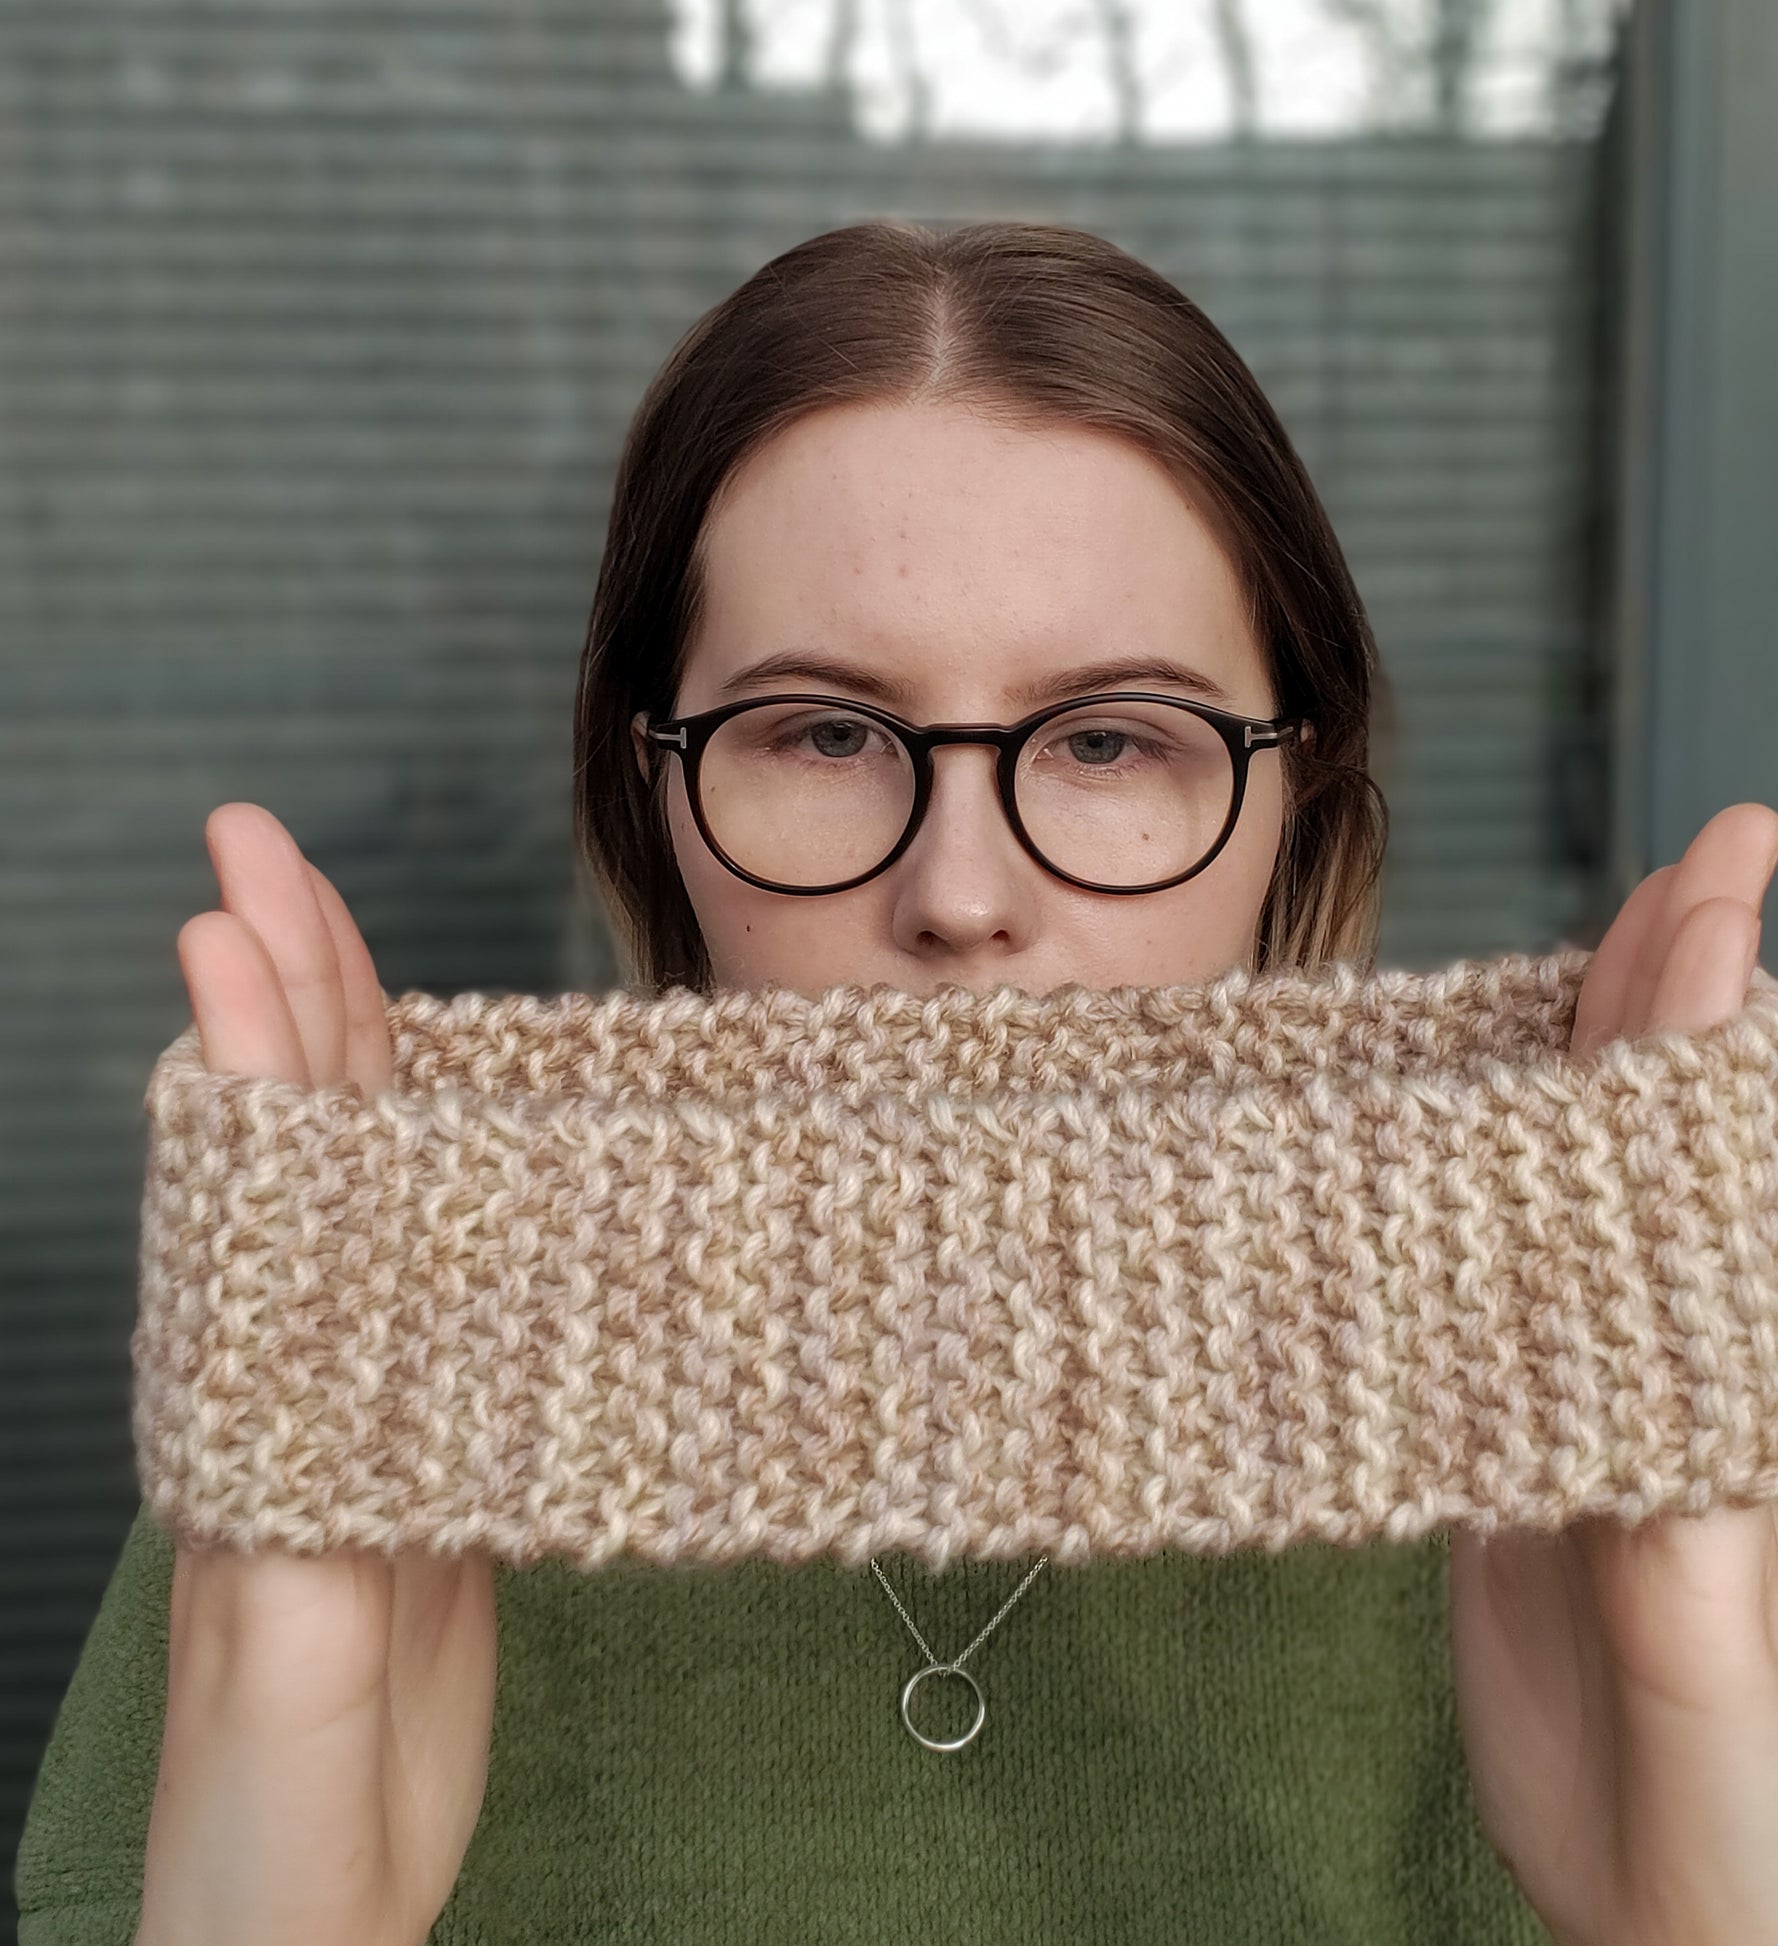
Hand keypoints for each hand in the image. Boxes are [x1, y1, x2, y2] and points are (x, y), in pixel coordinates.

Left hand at [135, 805, 496, 1945]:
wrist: (302, 1918)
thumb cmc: (268, 1823)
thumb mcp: (285, 1685)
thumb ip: (300, 1545)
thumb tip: (313, 1388)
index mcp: (244, 1414)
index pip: (256, 1183)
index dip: (253, 1040)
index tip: (237, 908)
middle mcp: (287, 1384)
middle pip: (295, 1149)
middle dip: (282, 992)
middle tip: (267, 853)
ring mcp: (350, 1408)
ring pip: (354, 1195)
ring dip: (348, 1059)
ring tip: (338, 944)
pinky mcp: (418, 1455)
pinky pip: (424, 1281)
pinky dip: (436, 1184)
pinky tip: (449, 1143)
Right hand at [1446, 804, 1777, 1945]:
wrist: (1674, 1920)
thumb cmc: (1721, 1827)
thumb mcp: (1701, 1693)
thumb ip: (1682, 1561)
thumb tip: (1650, 1413)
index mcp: (1714, 1402)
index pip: (1708, 1169)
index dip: (1708, 1008)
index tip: (1717, 867)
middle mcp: (1658, 1381)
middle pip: (1658, 1150)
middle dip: (1669, 995)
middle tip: (1687, 859)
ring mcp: (1584, 1413)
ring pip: (1579, 1206)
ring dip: (1575, 1076)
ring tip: (1568, 964)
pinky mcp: (1507, 1465)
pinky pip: (1494, 1300)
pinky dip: (1473, 1207)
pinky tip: (1442, 1165)